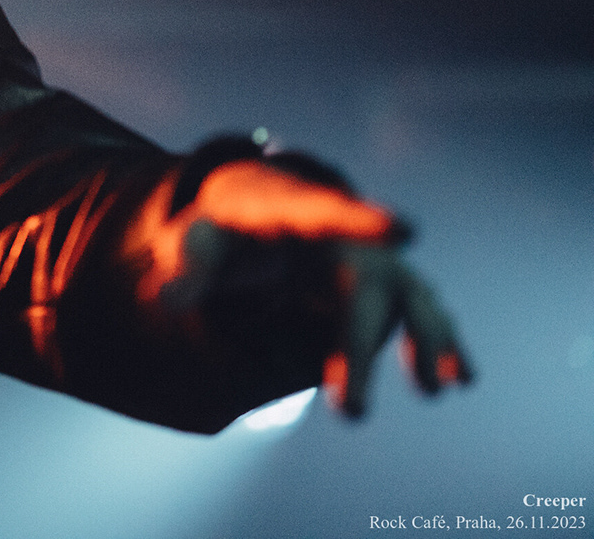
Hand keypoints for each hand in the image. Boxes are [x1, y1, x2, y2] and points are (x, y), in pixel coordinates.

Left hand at [139, 159, 472, 417]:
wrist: (255, 212)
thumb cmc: (222, 229)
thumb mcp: (194, 240)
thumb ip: (185, 267)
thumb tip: (162, 300)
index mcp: (290, 210)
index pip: (325, 213)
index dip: (363, 221)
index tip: (406, 231)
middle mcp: (340, 234)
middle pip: (361, 284)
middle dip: (359, 345)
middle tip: (347, 412)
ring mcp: (367, 257)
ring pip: (405, 295)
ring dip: (424, 339)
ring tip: (429, 389)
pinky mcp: (383, 285)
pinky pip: (419, 309)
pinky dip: (441, 339)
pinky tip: (462, 377)